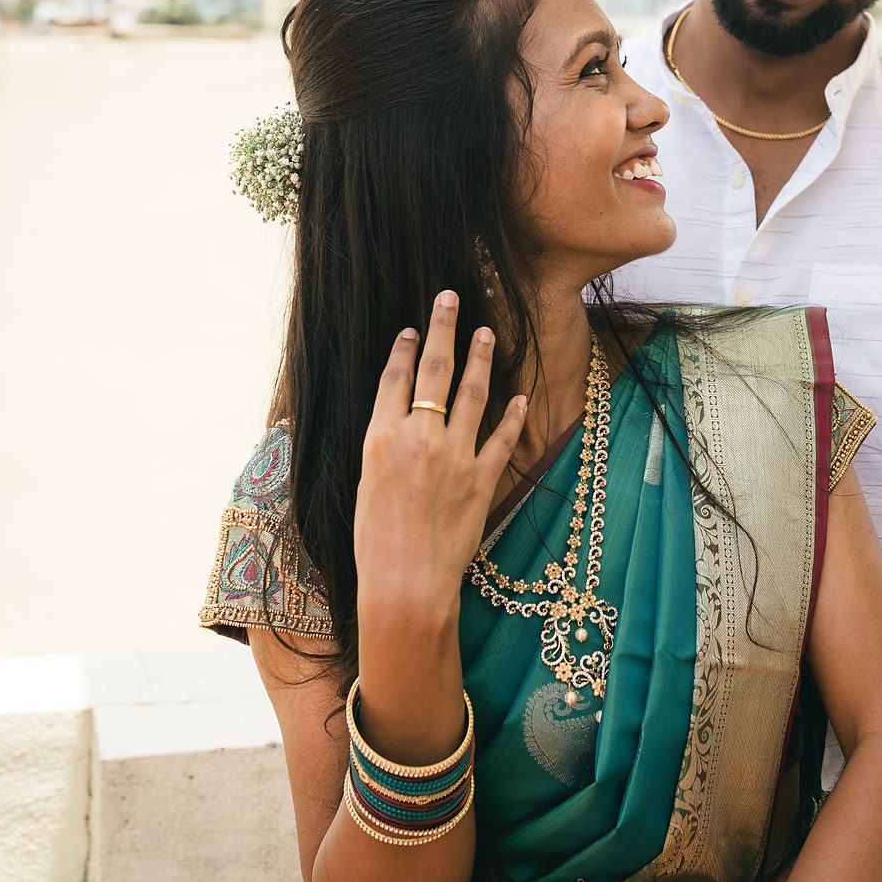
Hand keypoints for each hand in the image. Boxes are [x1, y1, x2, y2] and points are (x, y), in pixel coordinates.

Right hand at [354, 292, 526, 641]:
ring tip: (485, 332)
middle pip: (433, 371)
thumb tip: (394, 424)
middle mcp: (419, 438)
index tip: (412, 329)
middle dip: (442, 329)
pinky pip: (501, 437)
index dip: (405, 349)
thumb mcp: (362, 486)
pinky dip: (512, 414)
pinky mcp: (482, 478)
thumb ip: (382, 449)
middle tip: (450, 298)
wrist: (405, 582)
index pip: (395, 379)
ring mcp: (454, 456)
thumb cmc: (374, 543)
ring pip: (471, 392)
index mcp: (380, 438)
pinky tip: (518, 395)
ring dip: (479, 358)